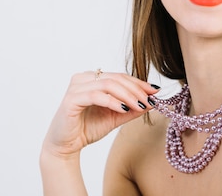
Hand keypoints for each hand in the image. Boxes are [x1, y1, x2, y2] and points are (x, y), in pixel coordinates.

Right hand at [42, 70, 159, 158]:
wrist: (66, 145)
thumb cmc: (87, 128)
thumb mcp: (115, 117)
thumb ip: (131, 108)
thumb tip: (152, 100)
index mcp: (93, 78)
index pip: (120, 76)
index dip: (139, 83)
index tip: (155, 91)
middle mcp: (83, 78)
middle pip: (115, 78)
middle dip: (136, 89)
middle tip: (149, 100)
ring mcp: (76, 87)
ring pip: (107, 84)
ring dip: (127, 95)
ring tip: (139, 106)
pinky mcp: (71, 99)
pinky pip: (95, 96)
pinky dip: (112, 101)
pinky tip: (123, 109)